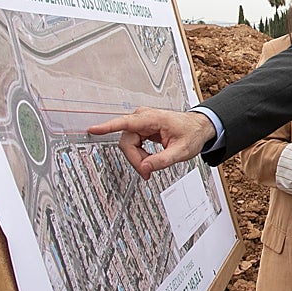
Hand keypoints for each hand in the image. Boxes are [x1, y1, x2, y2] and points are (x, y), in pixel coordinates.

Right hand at [88, 107, 214, 179]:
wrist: (198, 127)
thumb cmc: (192, 133)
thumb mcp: (181, 151)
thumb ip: (162, 160)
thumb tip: (145, 168)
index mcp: (153, 119)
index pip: (126, 123)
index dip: (108, 127)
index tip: (93, 129)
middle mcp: (144, 118)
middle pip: (127, 142)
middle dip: (135, 159)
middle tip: (147, 172)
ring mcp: (142, 122)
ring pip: (129, 145)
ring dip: (138, 158)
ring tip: (152, 165)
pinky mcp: (141, 129)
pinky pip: (133, 144)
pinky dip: (140, 155)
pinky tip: (149, 160)